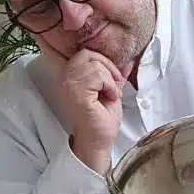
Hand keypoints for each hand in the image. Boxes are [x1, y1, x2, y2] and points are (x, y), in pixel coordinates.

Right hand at [40, 40, 124, 173]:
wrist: (100, 139)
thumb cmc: (102, 118)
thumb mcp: (111, 90)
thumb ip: (115, 74)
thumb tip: (128, 60)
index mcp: (71, 76)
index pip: (84, 53)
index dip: (102, 59)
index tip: (114, 77)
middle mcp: (65, 78)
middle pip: (87, 53)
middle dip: (107, 65)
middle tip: (115, 83)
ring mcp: (69, 85)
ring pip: (94, 65)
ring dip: (110, 79)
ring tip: (112, 94)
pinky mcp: (76, 93)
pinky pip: (98, 76)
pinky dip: (109, 85)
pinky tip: (110, 97)